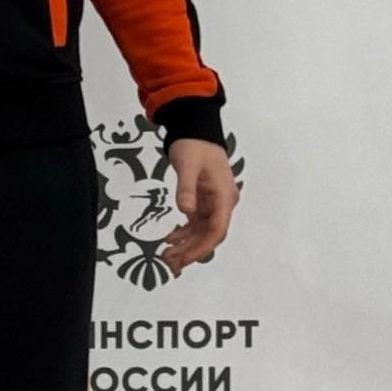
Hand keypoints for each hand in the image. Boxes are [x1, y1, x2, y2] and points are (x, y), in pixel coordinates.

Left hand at [159, 137, 237, 275]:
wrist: (196, 128)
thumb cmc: (193, 145)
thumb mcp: (187, 165)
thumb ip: (186, 188)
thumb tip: (185, 211)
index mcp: (224, 196)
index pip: (217, 230)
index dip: (201, 247)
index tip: (183, 258)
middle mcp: (223, 203)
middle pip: (210, 235)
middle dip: (191, 250)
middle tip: (170, 262)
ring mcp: (214, 202)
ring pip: (202, 231)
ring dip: (187, 244)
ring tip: (167, 255)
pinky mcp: (205, 200)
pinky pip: (196, 222)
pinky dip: (185, 232)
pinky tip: (170, 238)